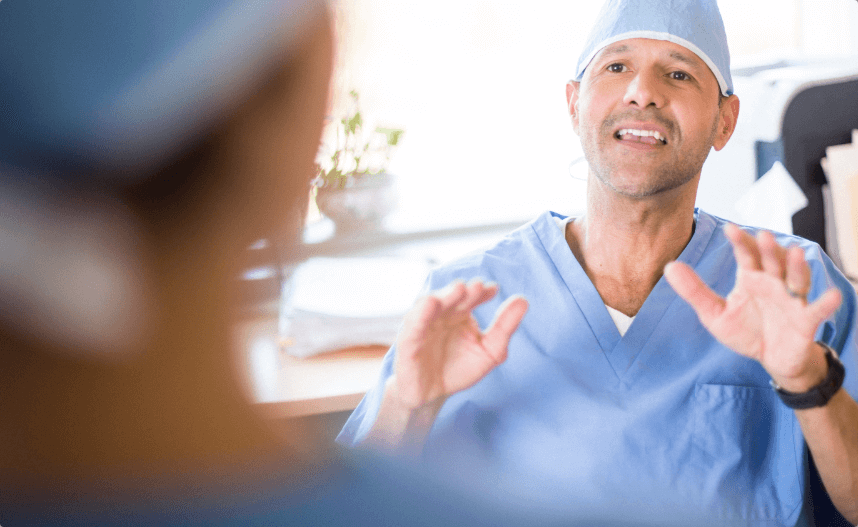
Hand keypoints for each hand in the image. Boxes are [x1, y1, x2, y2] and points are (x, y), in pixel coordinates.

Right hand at [391, 279, 527, 409]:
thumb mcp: (490, 350)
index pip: (471, 296)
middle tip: (477, 286)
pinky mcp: (408, 341)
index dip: (481, 291)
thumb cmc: (459, 369)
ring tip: (459, 288)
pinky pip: (413, 325)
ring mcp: (423, 325)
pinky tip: (431, 303)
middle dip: (464, 290)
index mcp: (460, 313)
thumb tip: (523, 300)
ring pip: (430, 304)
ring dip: (444, 295)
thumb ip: (505, 327)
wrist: (432, 396)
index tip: (494, 289)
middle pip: (452, 297)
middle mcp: (441, 314)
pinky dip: (420, 313)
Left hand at [664, 224, 841, 391]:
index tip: (730, 228)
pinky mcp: (806, 320)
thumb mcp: (714, 313)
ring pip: (796, 279)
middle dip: (769, 249)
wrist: (771, 358)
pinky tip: (833, 296)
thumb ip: (694, 291)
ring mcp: (792, 300)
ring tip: (794, 253)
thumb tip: (669, 267)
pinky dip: (825, 303)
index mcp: (752, 278)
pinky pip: (817, 310)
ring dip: (796, 267)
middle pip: (773, 262)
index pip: (747, 255)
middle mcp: (774, 283)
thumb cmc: (745, 330)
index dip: (740, 242)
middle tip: (763, 235)